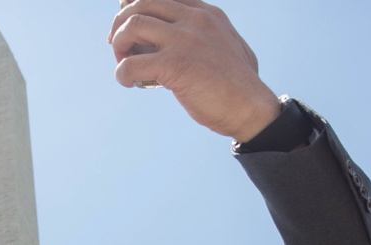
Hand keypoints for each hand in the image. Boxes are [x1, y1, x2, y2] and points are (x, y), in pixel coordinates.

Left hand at [109, 0, 281, 142]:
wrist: (251, 108)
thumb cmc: (239, 86)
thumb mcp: (228, 46)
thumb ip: (206, 36)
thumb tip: (178, 44)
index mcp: (205, 13)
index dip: (135, 7)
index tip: (128, 27)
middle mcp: (194, 19)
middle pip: (140, 4)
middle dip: (120, 25)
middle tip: (119, 48)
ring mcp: (184, 39)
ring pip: (131, 25)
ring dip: (119, 45)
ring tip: (123, 63)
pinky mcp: (175, 65)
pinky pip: (132, 63)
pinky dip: (122, 74)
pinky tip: (128, 83)